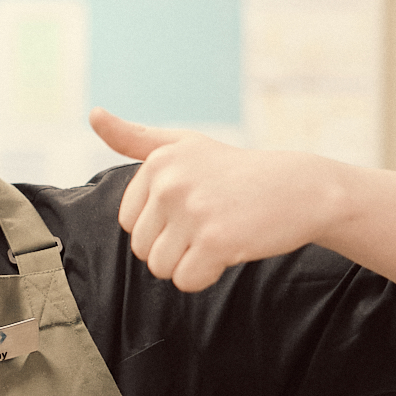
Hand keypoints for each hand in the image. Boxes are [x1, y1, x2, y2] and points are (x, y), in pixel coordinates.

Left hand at [90, 109, 339, 293]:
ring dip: (190, 263)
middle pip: (143, 249)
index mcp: (158, 162)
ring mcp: (192, 210)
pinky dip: (206, 276)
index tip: (194, 204)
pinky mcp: (214, 240)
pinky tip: (230, 249)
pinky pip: (186, 281)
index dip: (162, 225)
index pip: (130, 223)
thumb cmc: (236, 172)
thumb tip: (93, 114)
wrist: (302, 189)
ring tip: (220, 233)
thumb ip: (135, 137)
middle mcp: (169, 182)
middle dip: (176, 246)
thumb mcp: (185, 145)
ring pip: (161, 268)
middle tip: (212, 220)